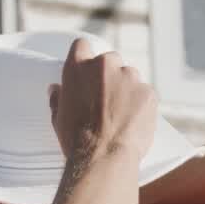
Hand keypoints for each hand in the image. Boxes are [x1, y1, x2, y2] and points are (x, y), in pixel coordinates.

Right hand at [49, 38, 156, 165]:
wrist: (103, 157)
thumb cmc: (76, 140)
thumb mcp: (58, 118)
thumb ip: (58, 98)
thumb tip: (56, 89)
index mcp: (78, 67)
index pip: (82, 45)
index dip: (86, 57)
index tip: (89, 70)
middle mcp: (104, 65)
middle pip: (110, 60)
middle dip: (110, 75)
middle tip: (107, 98)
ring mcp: (129, 77)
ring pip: (130, 76)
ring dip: (128, 88)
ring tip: (122, 114)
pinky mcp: (148, 91)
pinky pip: (145, 93)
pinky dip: (142, 104)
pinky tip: (134, 121)